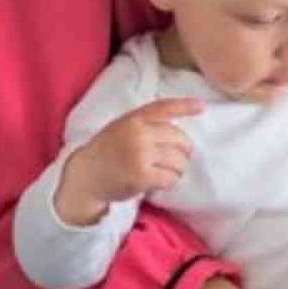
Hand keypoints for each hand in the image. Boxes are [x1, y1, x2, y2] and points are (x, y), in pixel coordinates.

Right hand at [56, 98, 201, 225]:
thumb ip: (145, 124)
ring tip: (165, 172)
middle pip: (179, 139)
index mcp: (133, 119)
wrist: (85, 175)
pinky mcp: (141, 176)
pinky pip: (170, 178)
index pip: (164, 108)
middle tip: (176, 159)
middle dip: (184, 151)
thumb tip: (178, 130)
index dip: (185, 106)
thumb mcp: (122, 128)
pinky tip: (159, 182)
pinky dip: (169, 182)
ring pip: (178, 160)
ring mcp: (140, 154)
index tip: (201, 107)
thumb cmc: (108, 151)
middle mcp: (138, 134)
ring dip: (178, 169)